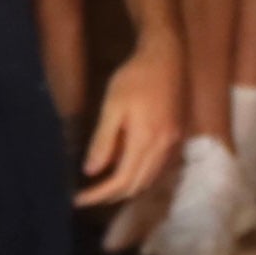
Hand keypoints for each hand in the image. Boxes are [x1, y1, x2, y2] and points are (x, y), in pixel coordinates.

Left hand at [74, 30, 184, 206]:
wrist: (167, 55)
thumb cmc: (135, 77)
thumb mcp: (113, 106)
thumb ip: (103, 140)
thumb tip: (91, 171)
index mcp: (146, 140)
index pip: (121, 181)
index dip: (99, 194)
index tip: (77, 199)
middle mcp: (164, 147)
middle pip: (137, 185)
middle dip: (111, 195)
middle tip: (88, 195)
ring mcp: (174, 143)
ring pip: (150, 179)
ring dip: (127, 187)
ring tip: (104, 186)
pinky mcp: (178, 136)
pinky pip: (159, 168)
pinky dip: (141, 176)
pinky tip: (128, 168)